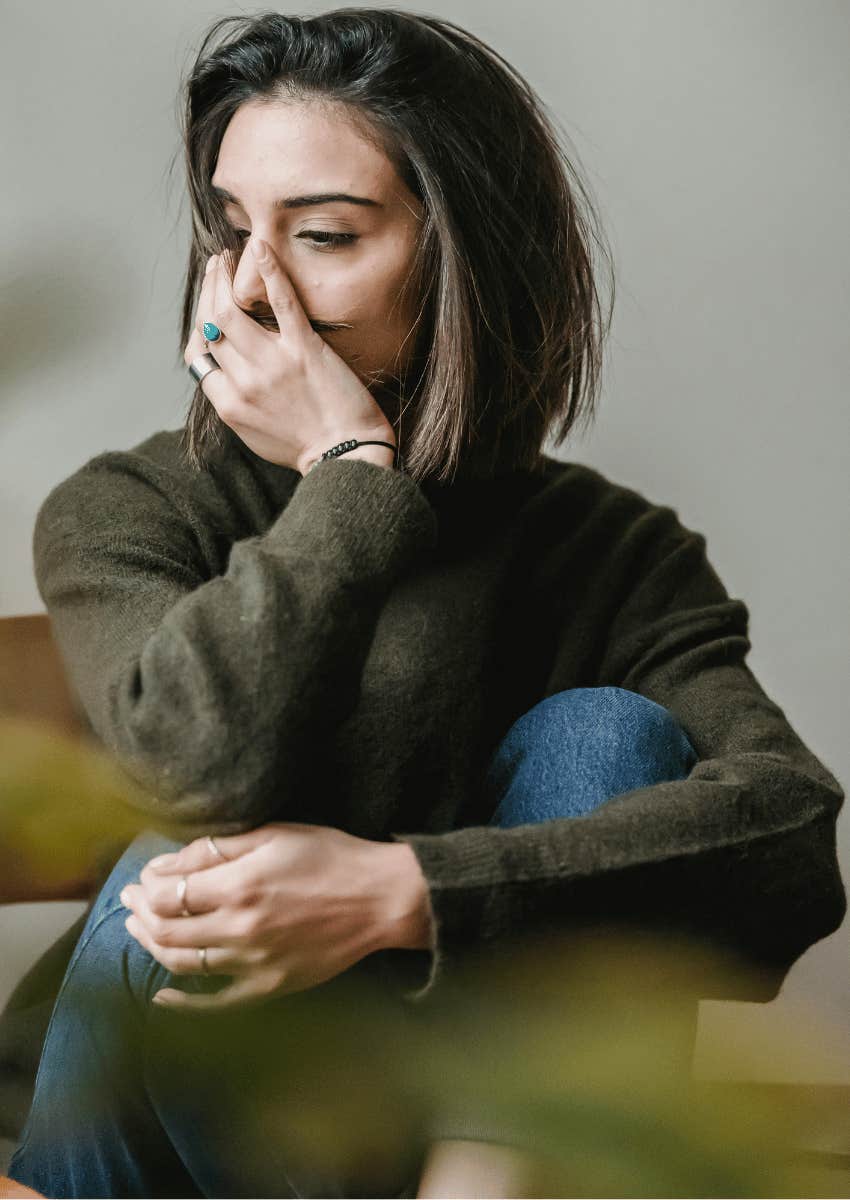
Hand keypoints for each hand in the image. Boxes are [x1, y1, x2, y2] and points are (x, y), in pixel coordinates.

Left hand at [119, 822, 432, 1009]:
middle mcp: (240, 928)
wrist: (380, 898)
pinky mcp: (269, 986)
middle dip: (140, 913)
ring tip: (140, 930)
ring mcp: (253, 963)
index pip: (169, 893)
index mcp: (240, 886)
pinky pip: (216, 1002)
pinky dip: (183, 1003)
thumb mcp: (275, 835)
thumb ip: (219, 849)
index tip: (141, 877)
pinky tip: (162, 994)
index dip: (147, 886)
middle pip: (166, 930)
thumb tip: (168, 861)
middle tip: (130, 900)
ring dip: (152, 946)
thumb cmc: (332, 857)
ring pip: (182, 963)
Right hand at [183, 239, 395, 472]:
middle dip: (209, 289)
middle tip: (215, 267)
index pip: (198, 354)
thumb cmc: (307, 448)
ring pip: (231, 309)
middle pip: (210, 325)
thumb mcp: (255, 434)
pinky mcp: (305, 350)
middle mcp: (244, 382)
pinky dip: (268, 271)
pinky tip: (261, 248)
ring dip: (224, 277)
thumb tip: (222, 374)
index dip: (198, 326)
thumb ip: (235, 402)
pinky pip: (281, 301)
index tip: (207, 307)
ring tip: (228, 259)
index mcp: (229, 404)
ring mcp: (273, 364)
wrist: (347, 455)